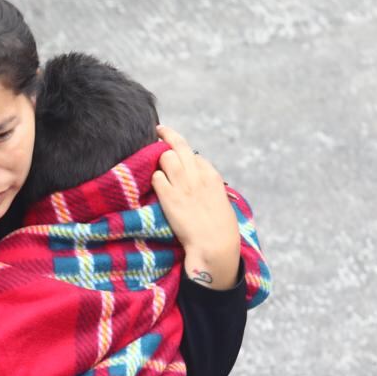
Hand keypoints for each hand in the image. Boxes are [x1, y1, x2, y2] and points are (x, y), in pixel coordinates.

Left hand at [151, 125, 240, 290]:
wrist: (214, 245)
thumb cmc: (220, 229)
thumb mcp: (220, 202)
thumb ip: (208, 189)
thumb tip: (200, 185)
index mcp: (212, 176)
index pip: (195, 156)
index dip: (186, 157)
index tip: (180, 158)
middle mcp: (197, 175)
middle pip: (179, 146)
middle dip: (168, 135)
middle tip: (159, 130)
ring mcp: (182, 184)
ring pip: (165, 157)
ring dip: (160, 162)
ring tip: (159, 171)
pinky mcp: (169, 197)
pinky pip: (156, 177)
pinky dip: (155, 180)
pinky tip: (157, 188)